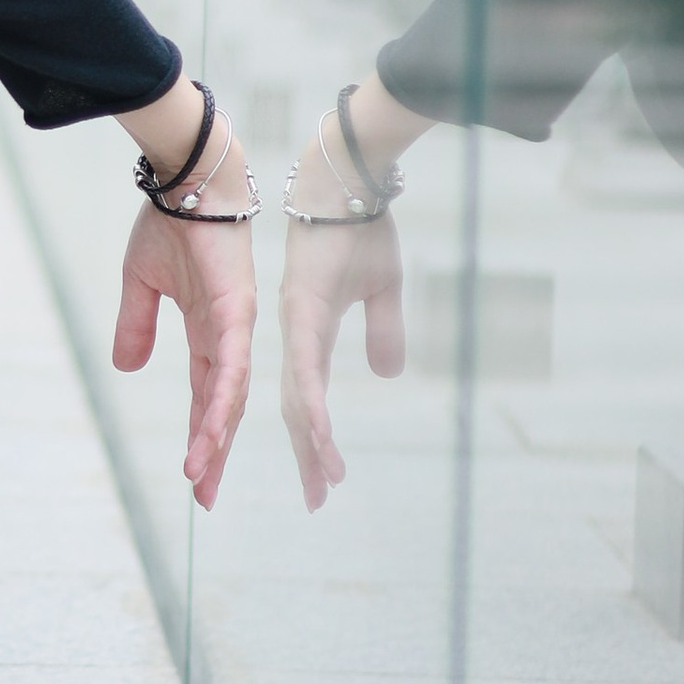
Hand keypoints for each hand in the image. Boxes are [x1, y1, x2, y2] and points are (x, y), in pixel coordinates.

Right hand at [112, 191, 256, 508]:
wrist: (188, 181)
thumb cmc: (170, 222)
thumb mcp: (141, 283)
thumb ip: (136, 325)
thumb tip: (126, 369)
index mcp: (207, 331)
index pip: (206, 395)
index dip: (201, 435)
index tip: (196, 476)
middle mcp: (228, 336)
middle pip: (223, 407)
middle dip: (215, 453)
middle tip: (207, 499)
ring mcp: (237, 326)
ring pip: (229, 394)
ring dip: (215, 436)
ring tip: (201, 475)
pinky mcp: (238, 310)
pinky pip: (231, 364)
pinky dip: (222, 399)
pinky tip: (213, 430)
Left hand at [277, 209, 403, 510]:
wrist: (346, 183)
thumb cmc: (360, 227)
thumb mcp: (382, 289)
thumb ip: (383, 331)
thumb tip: (387, 373)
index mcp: (312, 332)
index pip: (312, 396)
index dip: (316, 437)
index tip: (326, 477)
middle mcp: (297, 335)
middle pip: (301, 407)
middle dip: (308, 455)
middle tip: (316, 500)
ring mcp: (297, 323)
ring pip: (301, 396)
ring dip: (312, 442)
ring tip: (323, 481)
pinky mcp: (302, 309)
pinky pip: (307, 367)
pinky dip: (313, 404)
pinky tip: (318, 436)